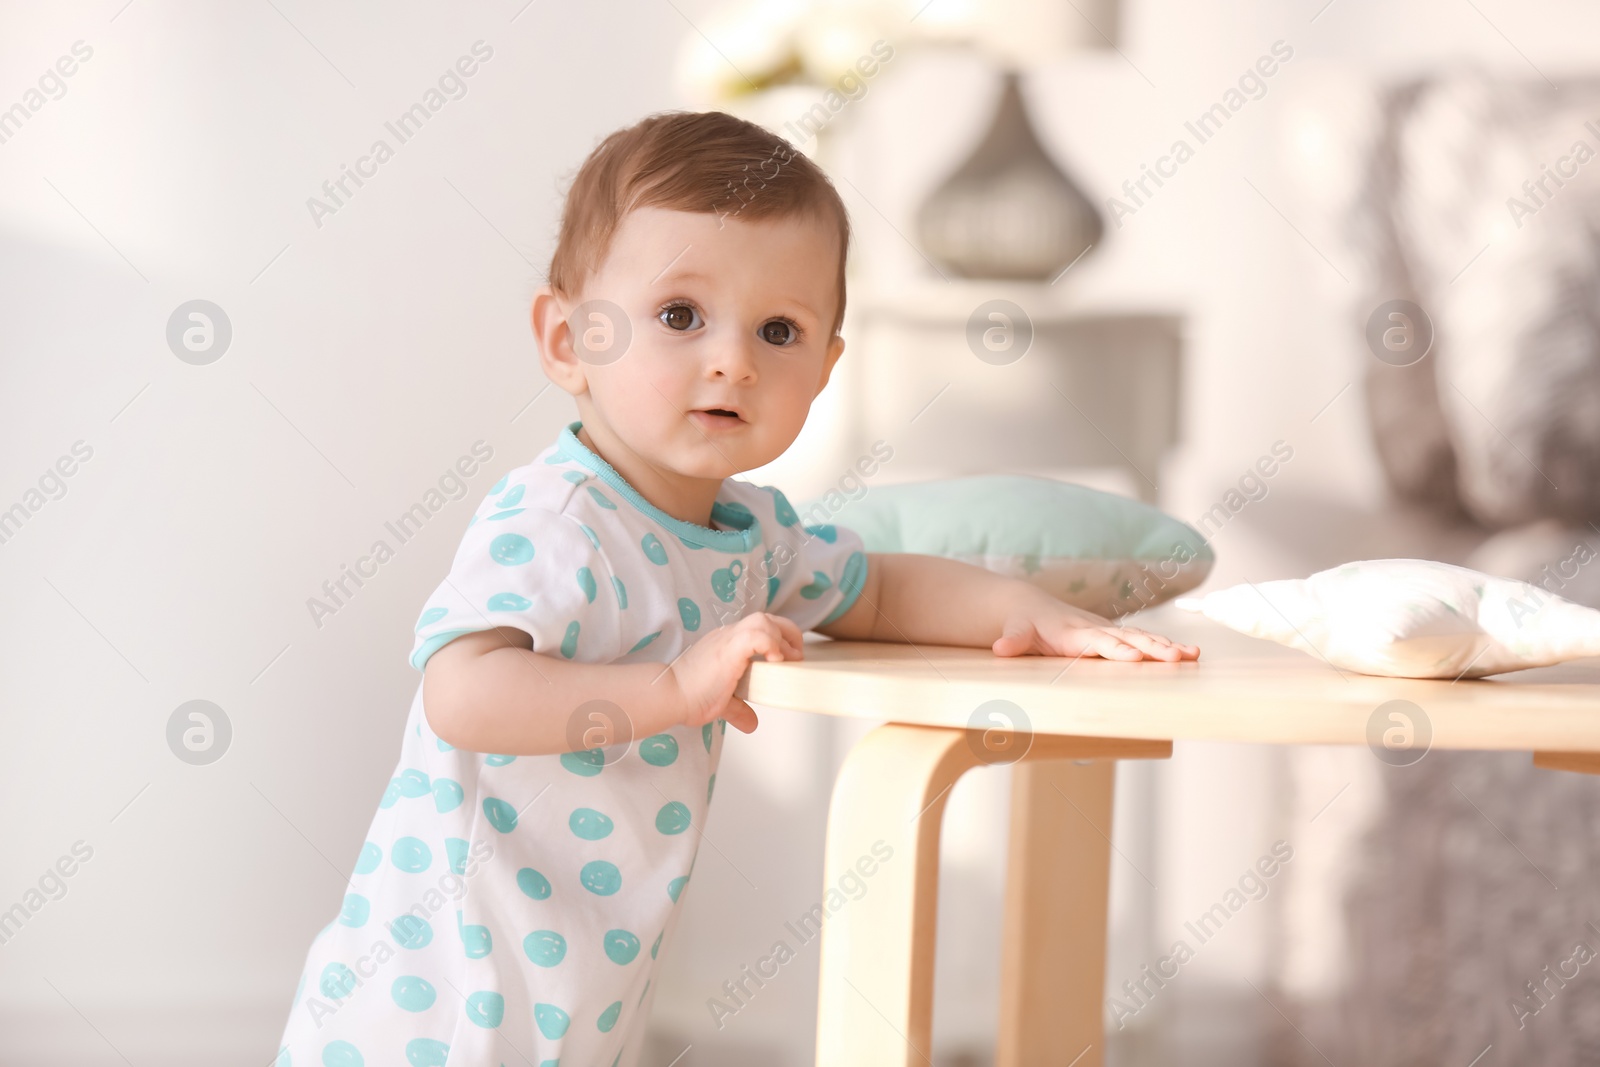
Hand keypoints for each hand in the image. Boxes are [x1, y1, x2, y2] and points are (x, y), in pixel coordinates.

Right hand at [668, 612, 803, 733]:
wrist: (669, 695)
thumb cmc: (688, 696)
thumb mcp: (721, 702)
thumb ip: (738, 709)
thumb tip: (751, 724)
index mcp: (728, 643)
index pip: (760, 625)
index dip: (779, 636)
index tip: (786, 659)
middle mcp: (728, 635)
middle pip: (767, 617)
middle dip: (788, 634)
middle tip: (795, 658)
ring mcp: (727, 639)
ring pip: (763, 620)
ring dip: (781, 639)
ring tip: (784, 661)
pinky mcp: (728, 649)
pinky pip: (757, 635)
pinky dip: (771, 644)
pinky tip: (774, 661)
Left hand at [992, 597, 1198, 661]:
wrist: (1031, 606)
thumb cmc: (1025, 623)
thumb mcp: (1015, 631)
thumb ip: (1012, 639)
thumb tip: (1001, 647)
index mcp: (1072, 632)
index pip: (1096, 642)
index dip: (1115, 649)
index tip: (1134, 657)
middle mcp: (1094, 629)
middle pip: (1127, 639)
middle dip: (1151, 649)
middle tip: (1175, 658)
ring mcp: (1107, 632)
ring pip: (1141, 638)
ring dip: (1166, 647)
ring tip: (1192, 656)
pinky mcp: (1116, 636)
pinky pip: (1144, 640)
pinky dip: (1166, 647)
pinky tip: (1191, 656)